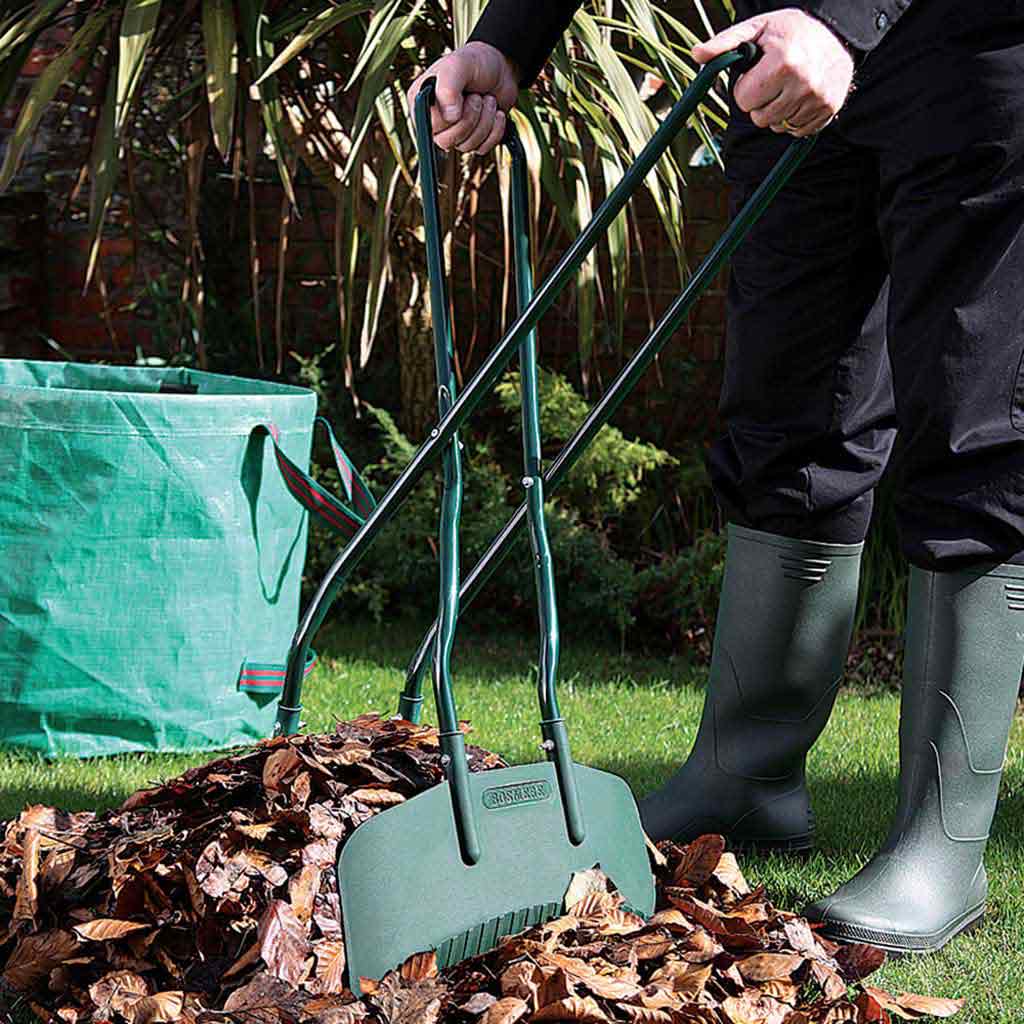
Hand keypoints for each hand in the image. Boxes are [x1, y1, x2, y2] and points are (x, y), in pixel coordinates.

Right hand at [405, 42, 519, 154]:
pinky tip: (496, 113)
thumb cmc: (476, 63)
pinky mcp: (473, 139)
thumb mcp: (458, 65)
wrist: (502, 68)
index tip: (463, 95)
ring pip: (466, 146)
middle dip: (470, 118)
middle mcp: (435, 120)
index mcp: (422, 102)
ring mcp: (454, 132)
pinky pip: (482, 149)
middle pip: (447, 141)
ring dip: (485, 121)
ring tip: (488, 99)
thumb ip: (448, 87)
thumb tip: (450, 118)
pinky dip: (495, 131)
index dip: (450, 116)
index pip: (429, 126)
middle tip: (477, 97)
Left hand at [693, 8, 854, 136]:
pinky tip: (800, 96)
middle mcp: (803, 83)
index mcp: (783, 62)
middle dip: (760, 102)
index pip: (744, 101)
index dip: (745, 88)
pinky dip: (794, 118)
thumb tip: (696, 54)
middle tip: (773, 80)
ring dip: (777, 111)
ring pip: (777, 127)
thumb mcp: (757, 29)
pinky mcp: (828, 110)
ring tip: (787, 86)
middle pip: (760, 118)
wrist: (838, 32)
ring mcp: (818, 99)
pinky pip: (797, 131)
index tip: (757, 72)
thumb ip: (726, 43)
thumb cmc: (791, 31)